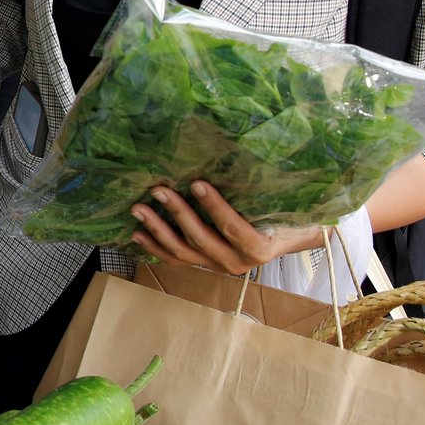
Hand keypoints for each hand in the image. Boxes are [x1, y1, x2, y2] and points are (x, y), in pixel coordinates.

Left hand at [129, 182, 325, 273]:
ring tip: (138, 210)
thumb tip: (246, 158)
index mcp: (259, 249)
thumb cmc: (285, 216)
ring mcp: (217, 266)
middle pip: (201, 238)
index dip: (214, 207)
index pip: (233, 228)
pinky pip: (176, 260)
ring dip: (158, 230)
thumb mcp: (282, 206)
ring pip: (182, 252)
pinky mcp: (204, 265)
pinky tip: (138, 233)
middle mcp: (236, 262)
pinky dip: (155, 247)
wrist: (287, 239)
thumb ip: (263, 193)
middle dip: (177, 213)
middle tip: (157, 189)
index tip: (197, 183)